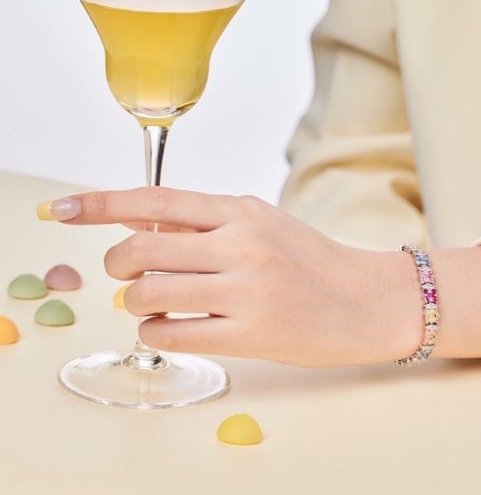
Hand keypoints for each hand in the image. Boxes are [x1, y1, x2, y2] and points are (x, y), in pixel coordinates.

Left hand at [52, 188, 423, 366]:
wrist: (364, 300)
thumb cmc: (311, 260)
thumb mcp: (262, 223)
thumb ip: (206, 222)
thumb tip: (144, 224)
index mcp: (241, 212)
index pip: (156, 200)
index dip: (101, 202)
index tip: (64, 208)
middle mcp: (240, 244)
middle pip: (140, 248)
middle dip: (118, 262)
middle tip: (128, 271)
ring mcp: (244, 290)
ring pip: (147, 292)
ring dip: (136, 300)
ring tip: (155, 303)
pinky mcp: (248, 334)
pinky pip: (170, 333)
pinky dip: (154, 331)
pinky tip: (169, 327)